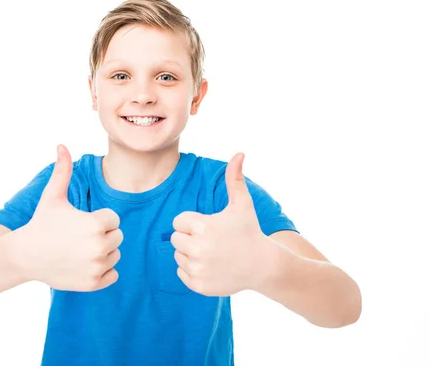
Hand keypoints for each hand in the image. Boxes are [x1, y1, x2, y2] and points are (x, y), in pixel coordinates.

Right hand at [13, 144, 122, 291]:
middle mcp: (99, 246)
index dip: (99, 219)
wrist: (25, 256)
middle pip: (117, 237)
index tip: (80, 222)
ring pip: (115, 255)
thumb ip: (62, 170)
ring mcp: (97, 267)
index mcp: (96, 223)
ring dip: (103, 253)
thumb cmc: (41, 223)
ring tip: (79, 250)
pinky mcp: (94, 284)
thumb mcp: (53, 196)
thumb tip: (61, 145)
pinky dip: (102, 271)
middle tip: (79, 237)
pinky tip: (83, 264)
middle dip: (102, 235)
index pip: (114, 219)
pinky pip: (113, 274)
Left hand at [170, 153, 274, 295]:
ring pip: (178, 256)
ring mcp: (197, 268)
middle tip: (211, 241)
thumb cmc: (249, 231)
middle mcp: (196, 248)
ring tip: (213, 253)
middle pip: (175, 239)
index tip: (210, 227)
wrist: (263, 265)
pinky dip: (192, 270)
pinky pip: (181, 272)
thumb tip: (239, 153)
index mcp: (201, 226)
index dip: (193, 223)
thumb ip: (234, 178)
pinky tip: (210, 266)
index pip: (178, 222)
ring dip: (190, 254)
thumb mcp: (242, 204)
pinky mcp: (197, 284)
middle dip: (190, 238)